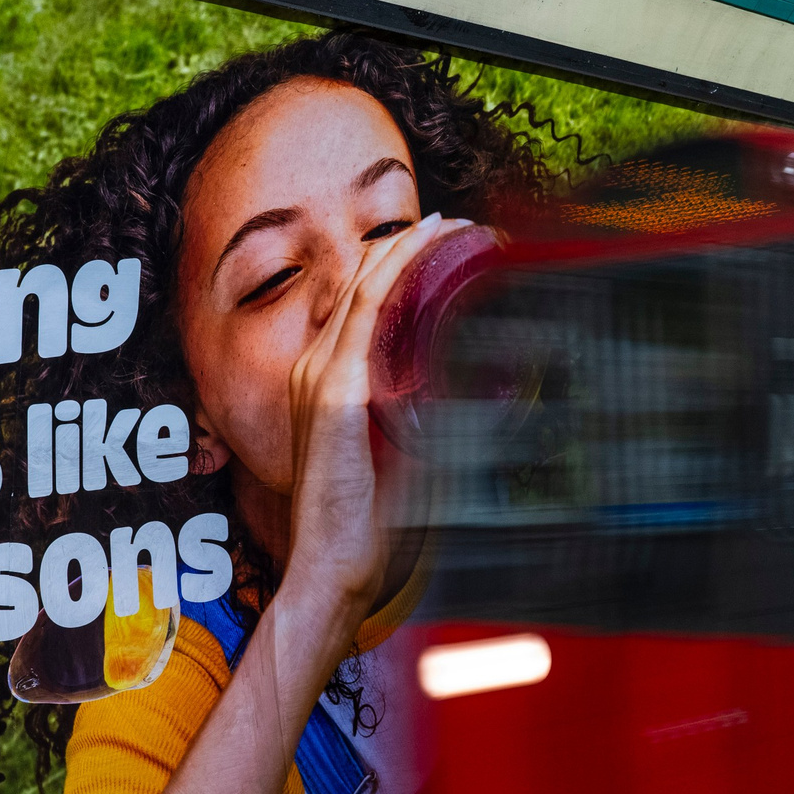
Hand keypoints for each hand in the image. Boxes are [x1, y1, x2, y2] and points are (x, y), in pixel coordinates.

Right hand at [278, 212, 463, 621]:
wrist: (332, 568)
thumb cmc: (368, 527)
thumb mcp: (403, 459)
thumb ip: (430, 430)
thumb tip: (479, 413)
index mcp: (326, 382)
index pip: (360, 301)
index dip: (399, 263)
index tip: (445, 243)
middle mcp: (314, 369)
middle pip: (361, 281)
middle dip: (411, 244)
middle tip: (462, 225)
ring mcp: (319, 378)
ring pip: (364, 285)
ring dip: (410, 248)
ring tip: (456, 226)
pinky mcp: (333, 395)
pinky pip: (363, 312)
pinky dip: (396, 272)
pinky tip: (426, 249)